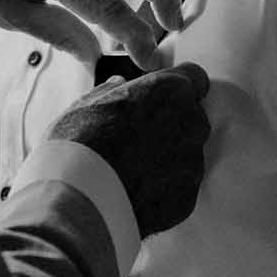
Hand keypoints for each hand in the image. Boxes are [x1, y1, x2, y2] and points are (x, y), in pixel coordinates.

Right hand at [45, 63, 210, 238]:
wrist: (81, 199)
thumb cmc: (80, 143)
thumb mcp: (87, 103)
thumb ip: (112, 90)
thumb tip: (118, 84)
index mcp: (170, 91)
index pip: (195, 78)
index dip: (177, 87)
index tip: (163, 97)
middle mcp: (191, 123)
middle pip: (193, 117)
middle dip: (172, 123)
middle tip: (139, 135)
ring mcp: (192, 163)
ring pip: (188, 153)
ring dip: (168, 156)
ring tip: (133, 168)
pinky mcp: (188, 197)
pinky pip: (180, 185)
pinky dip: (164, 186)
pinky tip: (136, 189)